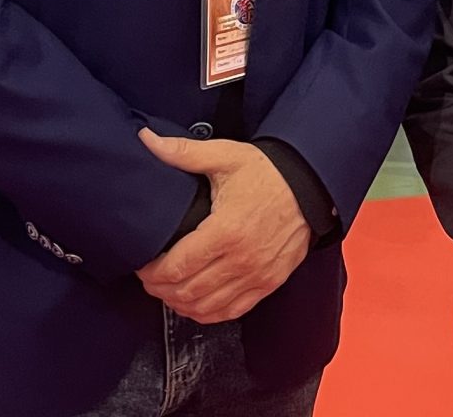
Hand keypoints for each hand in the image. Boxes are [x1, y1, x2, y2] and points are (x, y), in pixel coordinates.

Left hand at [135, 132, 310, 323]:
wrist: (310, 185)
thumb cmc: (266, 172)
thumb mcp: (225, 156)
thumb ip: (183, 153)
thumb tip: (147, 140)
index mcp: (226, 230)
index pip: (177, 267)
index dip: (152, 273)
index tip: (142, 265)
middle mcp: (241, 260)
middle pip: (187, 292)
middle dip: (160, 289)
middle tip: (149, 278)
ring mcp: (257, 276)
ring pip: (206, 307)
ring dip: (181, 304)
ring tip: (168, 290)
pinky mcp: (269, 283)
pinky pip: (231, 311)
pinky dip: (208, 312)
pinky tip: (195, 303)